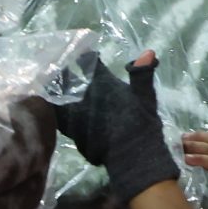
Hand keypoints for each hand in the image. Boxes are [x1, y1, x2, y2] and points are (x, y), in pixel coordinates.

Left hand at [52, 51, 178, 205]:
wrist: (132, 156)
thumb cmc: (140, 123)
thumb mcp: (145, 97)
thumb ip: (142, 73)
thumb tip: (149, 52)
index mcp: (100, 84)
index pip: (87, 62)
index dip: (85, 56)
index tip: (85, 53)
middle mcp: (83, 97)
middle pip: (66, 78)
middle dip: (65, 71)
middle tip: (65, 67)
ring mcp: (74, 116)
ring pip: (58, 97)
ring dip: (58, 90)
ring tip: (58, 86)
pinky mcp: (71, 133)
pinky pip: (60, 116)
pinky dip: (59, 109)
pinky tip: (62, 109)